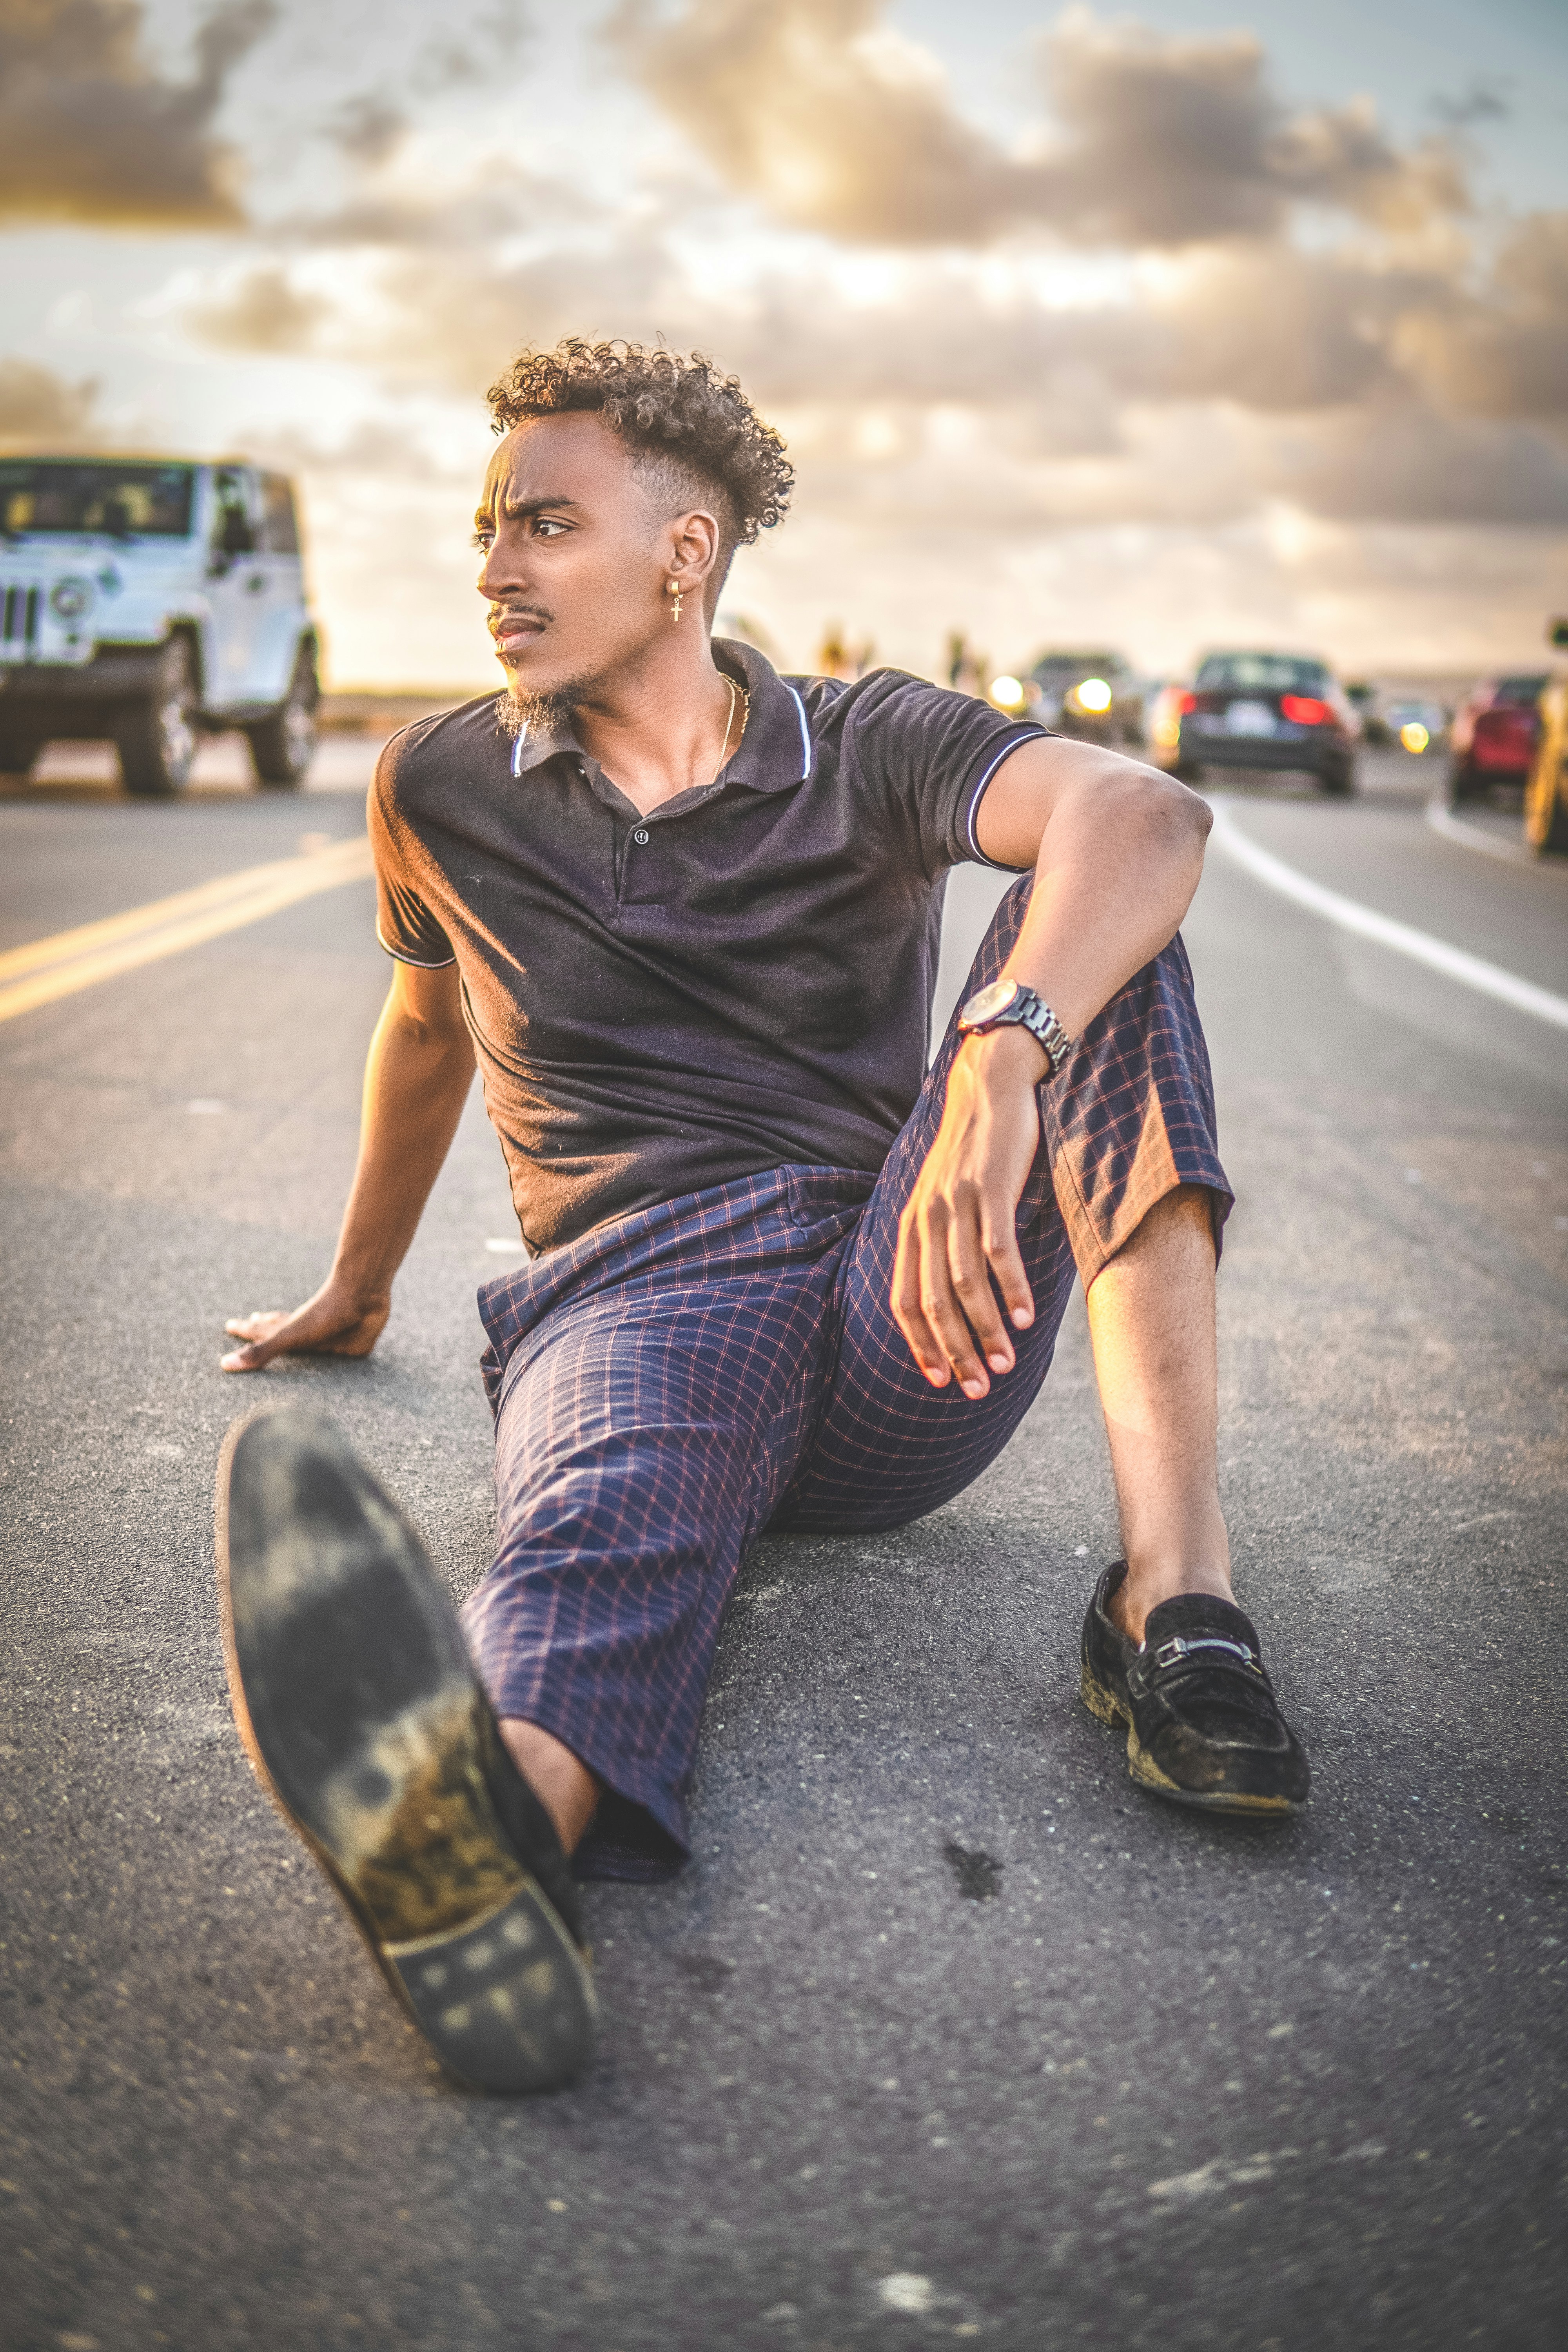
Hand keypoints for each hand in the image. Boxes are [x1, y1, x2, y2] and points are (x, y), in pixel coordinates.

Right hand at [221, 1275, 389, 1372]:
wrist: (364, 1296)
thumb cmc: (325, 1314)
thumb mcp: (289, 1336)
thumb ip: (261, 1353)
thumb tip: (224, 1364)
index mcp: (291, 1330)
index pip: (262, 1332)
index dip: (247, 1330)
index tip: (230, 1325)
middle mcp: (307, 1333)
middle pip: (282, 1330)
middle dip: (267, 1328)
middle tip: (253, 1321)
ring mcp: (329, 1338)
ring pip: (308, 1340)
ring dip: (298, 1338)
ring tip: (290, 1333)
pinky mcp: (353, 1346)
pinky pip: (341, 1353)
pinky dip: (337, 1352)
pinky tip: (343, 1350)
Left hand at [892, 1027, 1046, 1398]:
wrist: (989, 1087)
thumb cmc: (971, 1151)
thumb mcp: (941, 1197)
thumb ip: (940, 1240)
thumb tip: (949, 1292)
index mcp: (911, 1227)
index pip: (903, 1301)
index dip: (919, 1344)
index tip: (940, 1380)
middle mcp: (927, 1220)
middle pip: (933, 1302)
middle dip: (954, 1351)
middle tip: (977, 1389)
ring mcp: (958, 1205)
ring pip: (965, 1284)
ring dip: (985, 1330)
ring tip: (1004, 1364)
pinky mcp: (991, 1191)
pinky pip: (999, 1252)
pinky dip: (1011, 1289)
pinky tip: (1025, 1318)